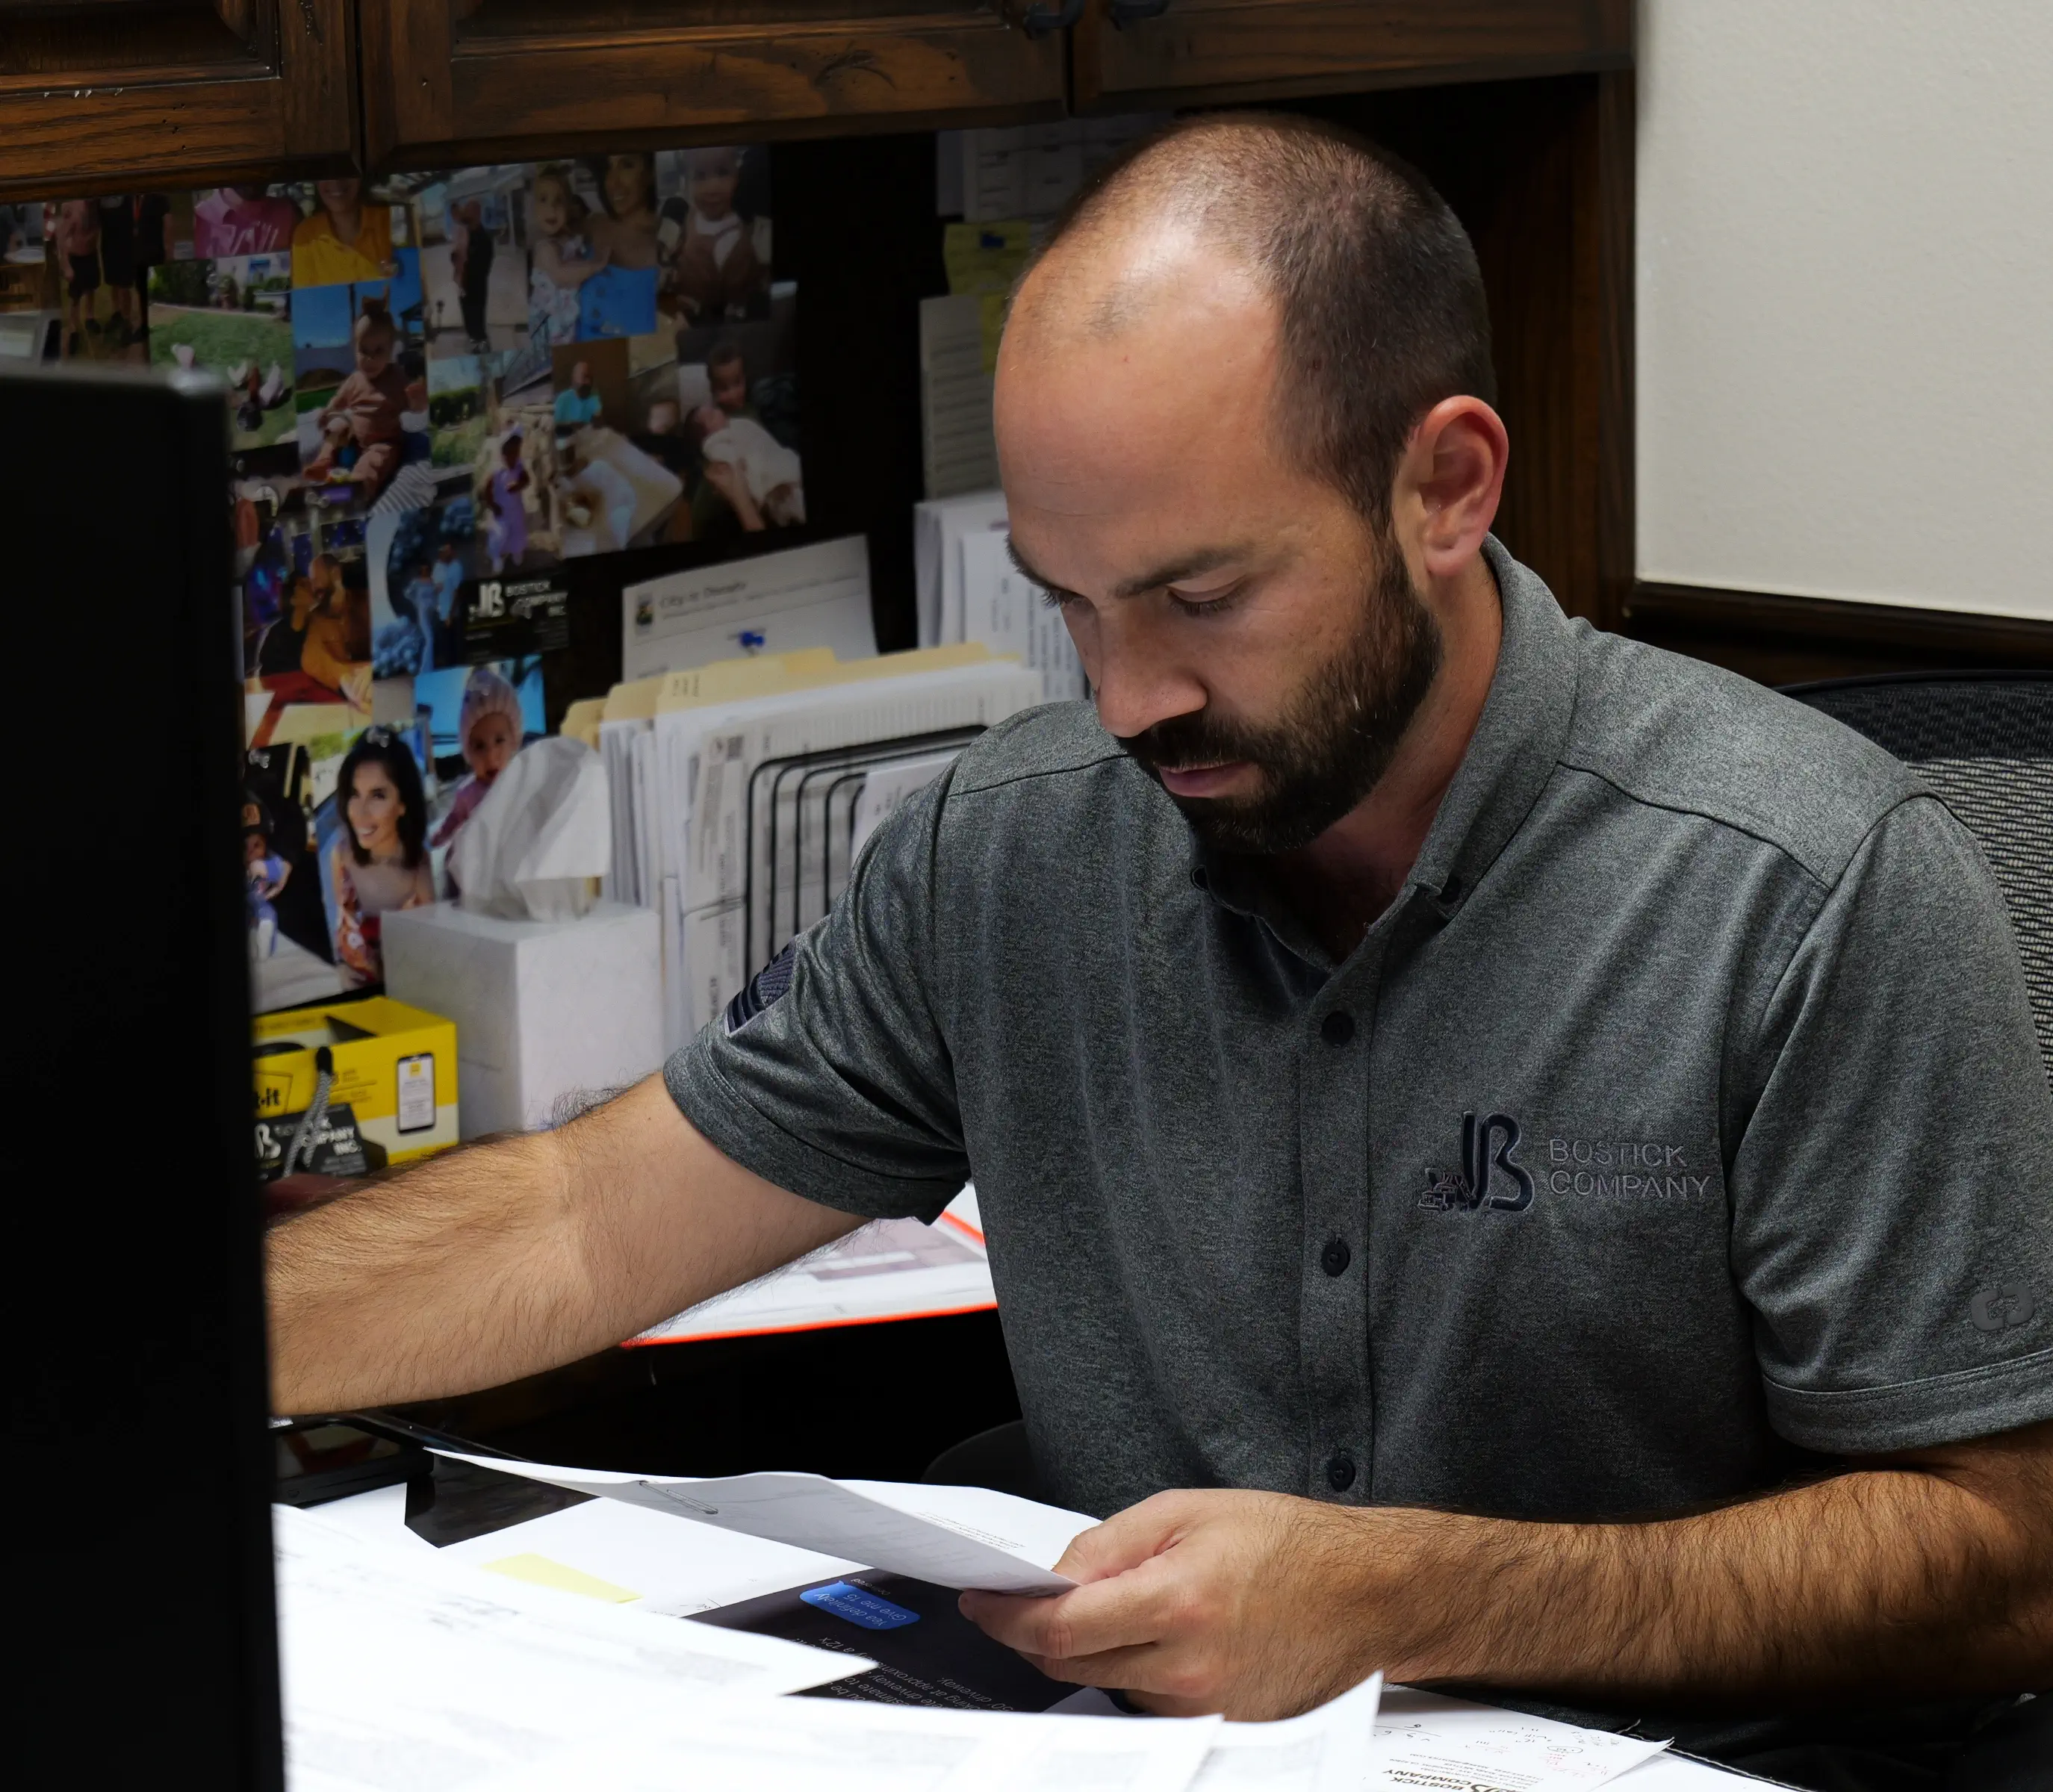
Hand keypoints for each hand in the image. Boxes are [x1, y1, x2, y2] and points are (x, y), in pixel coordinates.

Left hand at [960, 1489, 1412, 1718]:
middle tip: (1030, 1600)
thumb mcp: (1187, 1511)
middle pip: (1071, 1666)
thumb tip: (1052, 1576)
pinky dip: (1138, 1669)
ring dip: (1097, 1649)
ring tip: (1135, 1602)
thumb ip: (1109, 1543)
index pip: (1059, 1631)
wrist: (1366, 1593)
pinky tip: (1169, 1633)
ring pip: (1108, 1685)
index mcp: (1175, 1602)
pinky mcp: (1221, 1728)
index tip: (984, 1603)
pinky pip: (1150, 1702)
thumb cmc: (1288, 1544)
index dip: (1008, 1618)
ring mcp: (1205, 1708)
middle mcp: (1187, 1669)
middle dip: (1039, 1635)